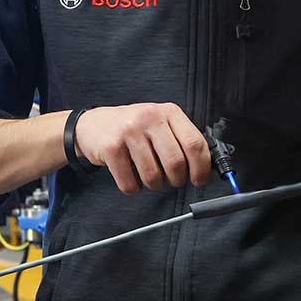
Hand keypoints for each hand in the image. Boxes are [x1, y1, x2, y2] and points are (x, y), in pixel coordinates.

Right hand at [74, 103, 211, 193]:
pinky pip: (130, 184)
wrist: (92, 125)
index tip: (200, 180)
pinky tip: (129, 175)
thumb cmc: (133, 130)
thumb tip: (208, 172)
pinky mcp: (110, 147)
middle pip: (176, 163)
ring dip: (153, 185)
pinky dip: (133, 188)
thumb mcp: (161, 126)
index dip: (201, 168)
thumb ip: (183, 144)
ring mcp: (128, 131)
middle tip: (170, 180)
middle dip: (176, 180)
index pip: (195, 144)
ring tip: (147, 175)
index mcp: (168, 112)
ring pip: (153, 177)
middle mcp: (149, 117)